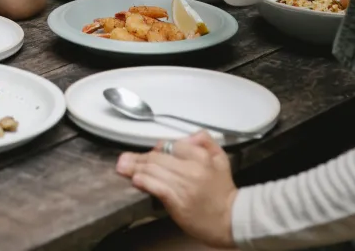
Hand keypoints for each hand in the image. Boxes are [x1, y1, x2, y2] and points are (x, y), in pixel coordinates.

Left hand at [116, 131, 237, 248]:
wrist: (230, 219)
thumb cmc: (223, 191)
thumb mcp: (221, 159)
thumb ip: (206, 141)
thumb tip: (189, 135)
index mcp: (201, 157)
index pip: (172, 146)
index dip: (158, 149)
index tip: (150, 153)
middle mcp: (191, 169)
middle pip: (158, 158)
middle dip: (139, 158)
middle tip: (124, 159)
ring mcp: (183, 186)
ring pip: (154, 171)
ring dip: (135, 168)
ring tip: (123, 167)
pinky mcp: (177, 202)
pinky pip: (157, 187)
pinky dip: (144, 182)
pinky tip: (136, 180)